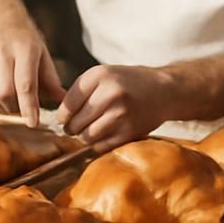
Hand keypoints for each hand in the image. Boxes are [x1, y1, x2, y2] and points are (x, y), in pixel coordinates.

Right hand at [0, 22, 65, 126]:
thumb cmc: (24, 39)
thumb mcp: (42, 53)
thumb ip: (51, 80)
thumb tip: (63, 102)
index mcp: (24, 49)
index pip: (26, 84)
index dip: (29, 107)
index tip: (34, 123)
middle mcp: (1, 54)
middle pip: (6, 93)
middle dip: (16, 107)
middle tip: (24, 108)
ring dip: (4, 104)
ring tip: (13, 95)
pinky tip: (0, 89)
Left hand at [53, 65, 188, 151]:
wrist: (164, 90)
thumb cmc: (127, 83)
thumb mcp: (103, 75)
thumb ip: (80, 91)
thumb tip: (59, 118)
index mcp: (100, 76)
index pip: (68, 104)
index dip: (62, 116)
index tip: (65, 118)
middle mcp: (110, 93)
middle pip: (75, 123)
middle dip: (72, 128)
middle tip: (76, 127)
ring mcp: (121, 114)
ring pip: (87, 137)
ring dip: (84, 137)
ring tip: (89, 130)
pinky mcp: (130, 131)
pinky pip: (101, 146)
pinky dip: (98, 144)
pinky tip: (104, 135)